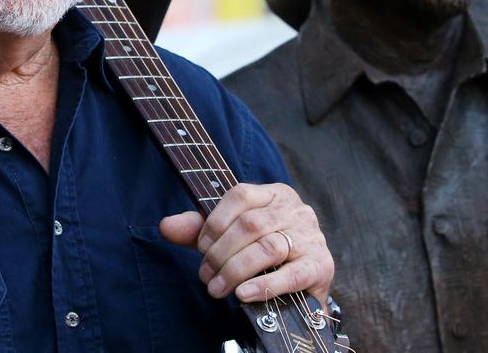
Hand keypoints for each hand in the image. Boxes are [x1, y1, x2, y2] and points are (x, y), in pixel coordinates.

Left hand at [160, 182, 332, 304]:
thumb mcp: (228, 237)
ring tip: (218, 288)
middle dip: (220, 253)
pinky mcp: (320, 265)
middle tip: (206, 276)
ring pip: (267, 248)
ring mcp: (311, 236)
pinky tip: (243, 294)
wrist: (302, 284)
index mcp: (274, 194)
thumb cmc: (261, 254)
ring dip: (235, 270)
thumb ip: (198, 229)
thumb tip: (167, 226)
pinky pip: (290, 274)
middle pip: (250, 224)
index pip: (240, 194)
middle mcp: (296, 209)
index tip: (200, 247)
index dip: (214, 221)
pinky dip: (263, 285)